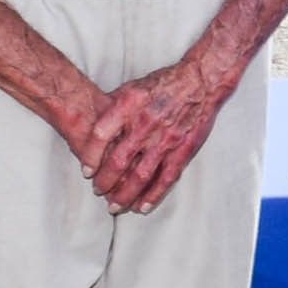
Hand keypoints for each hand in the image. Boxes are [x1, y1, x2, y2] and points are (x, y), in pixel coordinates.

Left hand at [85, 52, 236, 213]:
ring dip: (125, 195)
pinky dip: (152, 195)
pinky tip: (142, 206)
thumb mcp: (131, 88)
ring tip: (115, 206)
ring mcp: (165, 139)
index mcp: (129, 105)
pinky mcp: (183, 149)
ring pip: (140, 175)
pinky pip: (165, 178)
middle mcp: (145, 123)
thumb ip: (111, 108)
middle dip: (105, 181)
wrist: (200, 81)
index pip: (101, 135)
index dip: (90, 156)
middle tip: (98, 190)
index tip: (86, 171)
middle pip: (118, 160)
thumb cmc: (163, 84)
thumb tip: (90, 126)